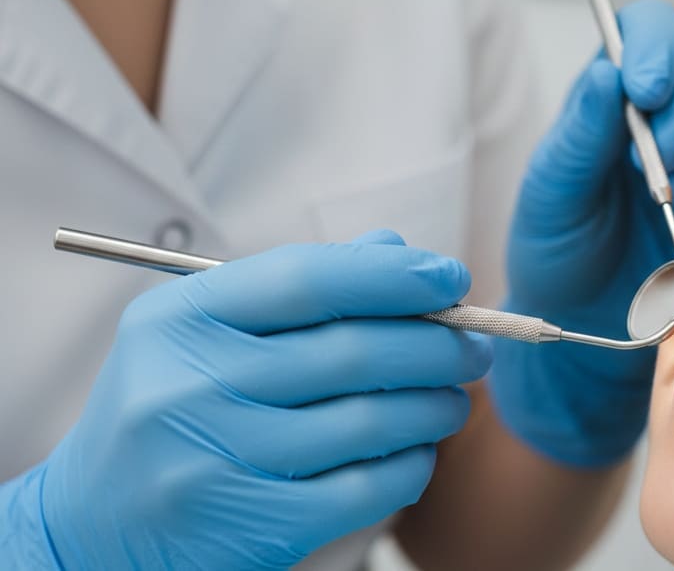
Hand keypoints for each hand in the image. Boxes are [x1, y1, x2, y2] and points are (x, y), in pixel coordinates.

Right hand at [1, 231, 489, 568]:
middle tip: (474, 345)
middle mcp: (193, 384)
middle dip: (437, 345)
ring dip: (435, 407)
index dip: (394, 276)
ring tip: (455, 398)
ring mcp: (218, 460)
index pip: (309, 279)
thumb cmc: (170, 407)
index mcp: (183, 319)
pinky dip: (411, 466)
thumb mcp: (208, 332)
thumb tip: (396, 251)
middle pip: (352, 351)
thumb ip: (299, 287)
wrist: (94, 524)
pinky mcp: (252, 527)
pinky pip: (364, 489)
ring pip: (369, 422)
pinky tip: (420, 452)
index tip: (451, 278)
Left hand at [490, 0, 673, 465]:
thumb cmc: (557, 253)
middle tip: (656, 162)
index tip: (644, 90)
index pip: (645, 30)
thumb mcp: (551, 195)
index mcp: (609, 97)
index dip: (655, 45)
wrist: (589, 322)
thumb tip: (605, 73)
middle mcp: (663, 112)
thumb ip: (579, 135)